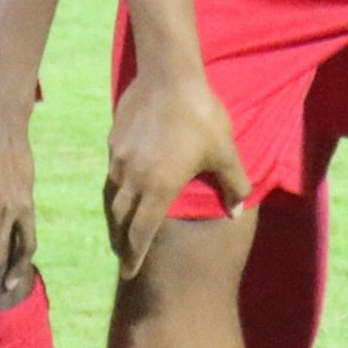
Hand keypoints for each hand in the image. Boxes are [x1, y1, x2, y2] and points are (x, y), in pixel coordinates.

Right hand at [102, 64, 247, 279]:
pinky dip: (114, 191)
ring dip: (114, 219)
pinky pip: (111, 174)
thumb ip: (233, 184)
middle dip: (120, 242)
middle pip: (119, 220)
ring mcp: (119, 159)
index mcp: (158, 186)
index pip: (141, 232)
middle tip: (123, 257)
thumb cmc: (201, 115)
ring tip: (118, 230)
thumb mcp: (224, 151)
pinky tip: (121, 189)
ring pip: (111, 198)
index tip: (130, 273)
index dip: (135, 255)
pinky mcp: (113, 141)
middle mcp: (133, 177)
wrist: (168, 75)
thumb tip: (236, 211)